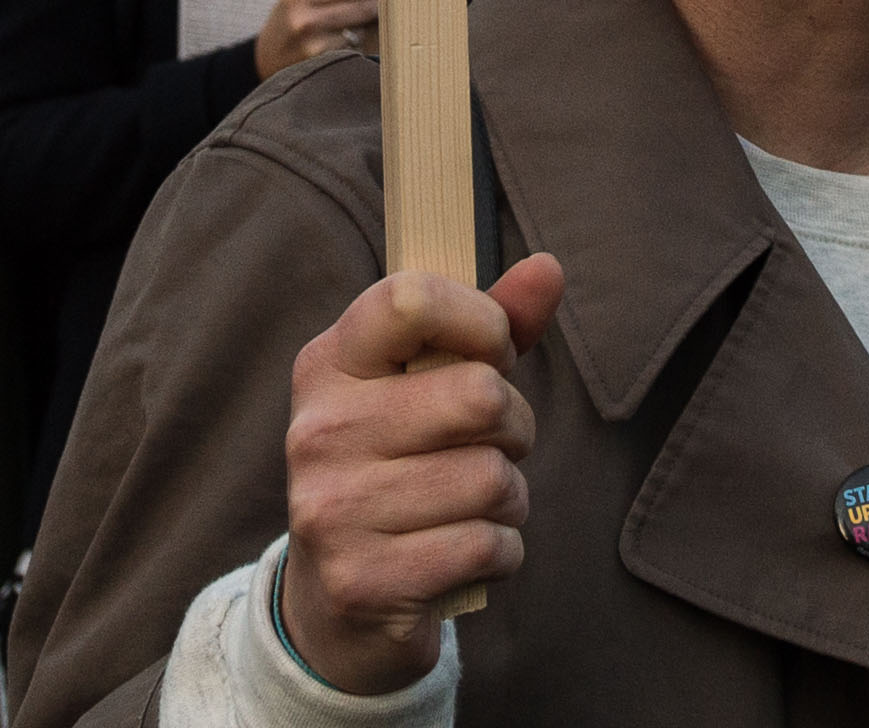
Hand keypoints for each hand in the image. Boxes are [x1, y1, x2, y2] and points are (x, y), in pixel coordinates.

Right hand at [255, 0, 382, 78]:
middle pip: (357, 7)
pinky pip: (352, 49)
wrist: (264, 61)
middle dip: (377, 3)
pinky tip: (356, 39)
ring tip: (373, 20)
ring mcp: (313, 45)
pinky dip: (358, 43)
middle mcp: (304, 20)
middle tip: (390, 1)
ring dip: (369, 25)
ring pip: (358, 30)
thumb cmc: (286, 23)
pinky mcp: (321, 65)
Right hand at [278, 255, 568, 694]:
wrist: (338, 601)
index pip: (411, 299)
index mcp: (329, 365)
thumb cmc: (400, 468)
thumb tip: (549, 267)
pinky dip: (501, 553)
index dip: (481, 320)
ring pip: (492, 479)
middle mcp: (319, 431)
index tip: (493, 353)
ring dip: (509, 497)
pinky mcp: (362, 581)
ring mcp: (333, 510)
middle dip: (514, 425)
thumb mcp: (429, 387)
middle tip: (492, 446)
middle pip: (479, 396)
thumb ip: (490, 326)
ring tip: (472, 505)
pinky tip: (464, 553)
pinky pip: (488, 547)